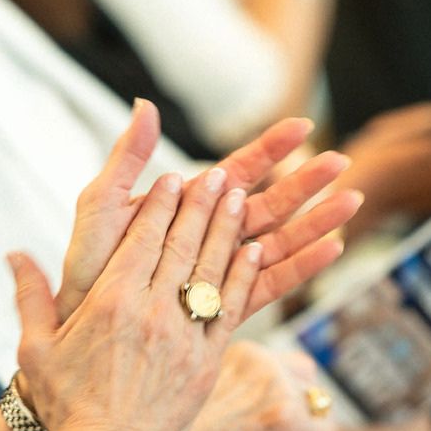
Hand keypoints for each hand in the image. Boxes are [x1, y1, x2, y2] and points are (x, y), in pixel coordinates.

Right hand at [10, 165, 262, 430]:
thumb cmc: (67, 405)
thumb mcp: (36, 350)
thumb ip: (30, 297)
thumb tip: (13, 254)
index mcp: (110, 303)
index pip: (141, 239)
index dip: (161, 204)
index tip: (174, 177)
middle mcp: (151, 312)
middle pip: (182, 244)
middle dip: (199, 204)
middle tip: (216, 173)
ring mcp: (184, 335)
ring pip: (211, 268)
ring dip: (226, 228)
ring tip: (240, 196)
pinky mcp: (209, 358)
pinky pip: (230, 306)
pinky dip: (242, 275)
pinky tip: (253, 249)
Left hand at [55, 99, 362, 324]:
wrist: (79, 326)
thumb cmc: (85, 266)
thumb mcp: (100, 205)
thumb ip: (127, 158)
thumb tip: (146, 104)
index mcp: (186, 207)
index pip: (237, 170)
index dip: (270, 148)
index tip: (303, 125)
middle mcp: (208, 236)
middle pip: (268, 203)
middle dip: (306, 182)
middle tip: (342, 162)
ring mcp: (218, 270)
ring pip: (277, 241)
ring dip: (314, 221)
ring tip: (352, 202)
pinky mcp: (222, 306)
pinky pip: (268, 285)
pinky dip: (301, 268)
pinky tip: (332, 250)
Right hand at [155, 342, 343, 430]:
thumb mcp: (195, 408)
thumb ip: (223, 400)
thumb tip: (246, 417)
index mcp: (233, 349)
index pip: (283, 362)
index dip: (289, 395)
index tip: (279, 429)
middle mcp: (255, 355)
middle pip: (307, 377)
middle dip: (305, 412)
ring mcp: (270, 380)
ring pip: (319, 408)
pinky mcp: (282, 414)